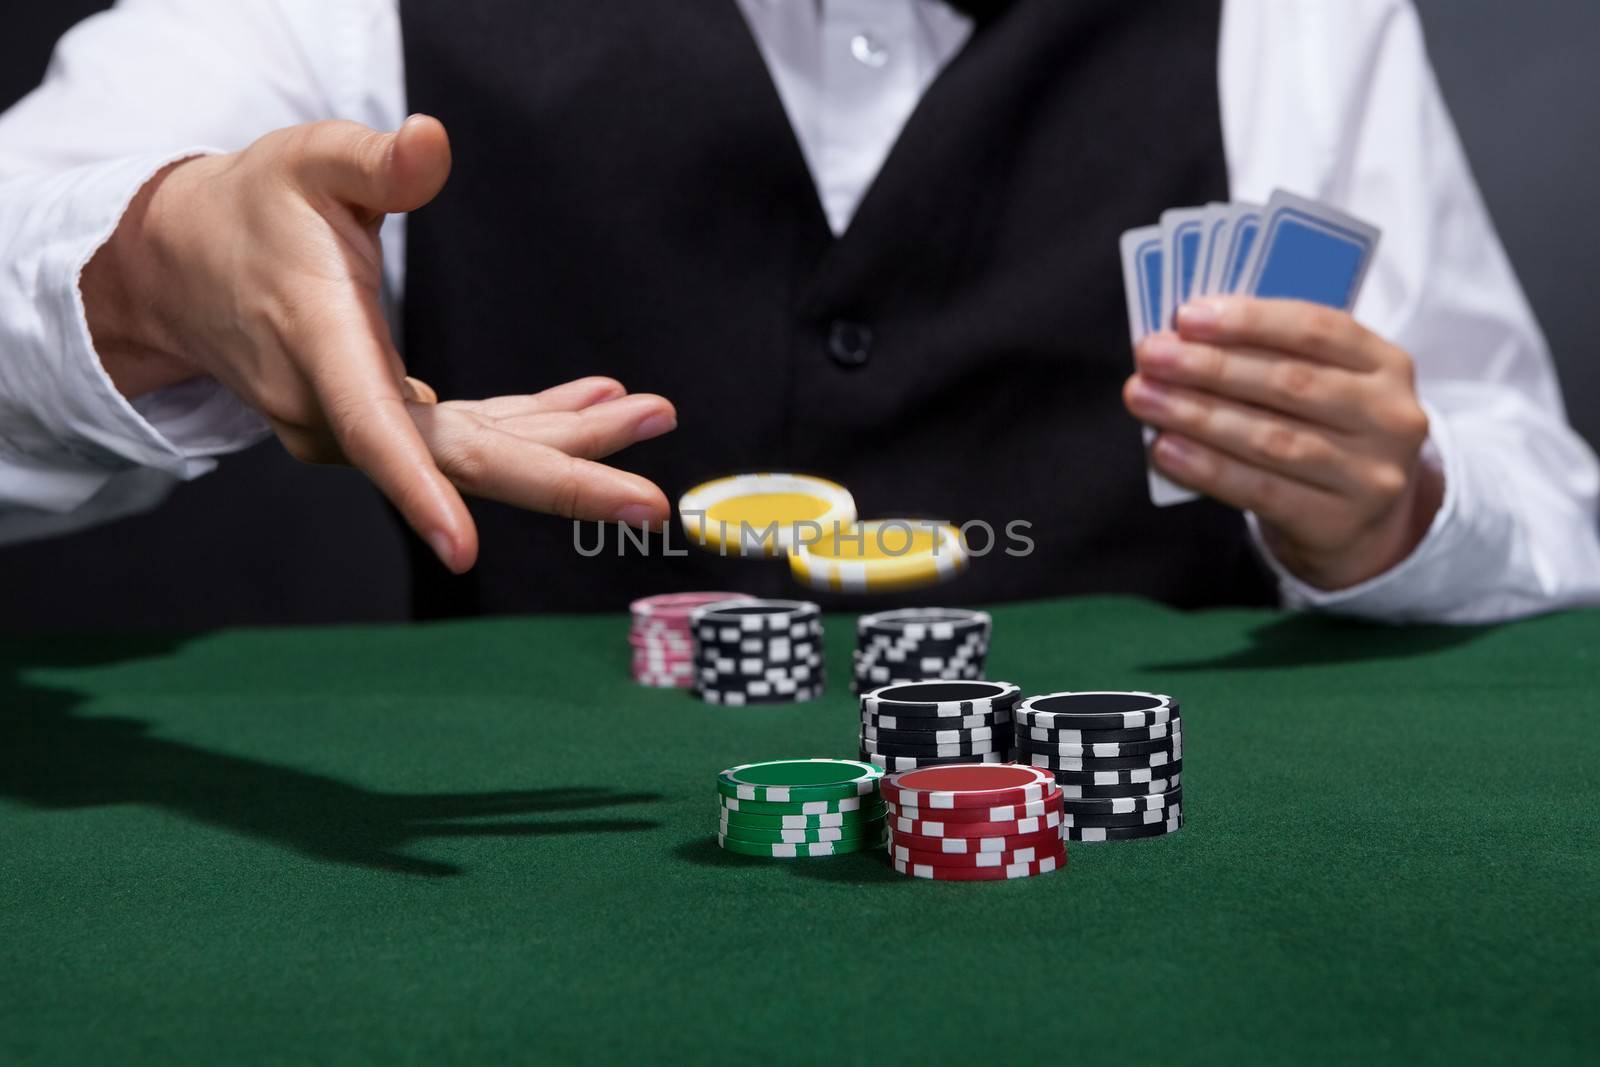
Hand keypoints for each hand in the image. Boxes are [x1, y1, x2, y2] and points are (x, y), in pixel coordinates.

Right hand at [80, 117, 672, 572]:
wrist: (182, 266)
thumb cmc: (251, 209)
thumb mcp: (308, 162)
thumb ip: (375, 161)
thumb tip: (433, 144)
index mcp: (320, 346)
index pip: (373, 433)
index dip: (420, 493)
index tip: (464, 549)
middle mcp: (337, 407)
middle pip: (461, 463)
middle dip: (564, 481)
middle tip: (652, 503)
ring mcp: (359, 425)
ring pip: (476, 451)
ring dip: (568, 441)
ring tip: (650, 414)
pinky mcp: (380, 421)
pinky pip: (467, 434)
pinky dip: (534, 422)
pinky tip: (595, 404)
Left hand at [1124, 297, 1441, 590]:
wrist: (1360, 521)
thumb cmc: (1324, 432)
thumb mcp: (1322, 384)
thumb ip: (1270, 357)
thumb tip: (1184, 338)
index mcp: (1386, 364)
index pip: (1317, 329)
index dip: (1249, 320)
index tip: (1186, 316)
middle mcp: (1389, 417)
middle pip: (1289, 383)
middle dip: (1210, 367)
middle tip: (1151, 356)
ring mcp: (1369, 475)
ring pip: (1270, 439)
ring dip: (1197, 415)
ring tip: (1144, 398)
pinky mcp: (1337, 523)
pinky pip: (1260, 491)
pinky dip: (1206, 467)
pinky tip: (1165, 448)